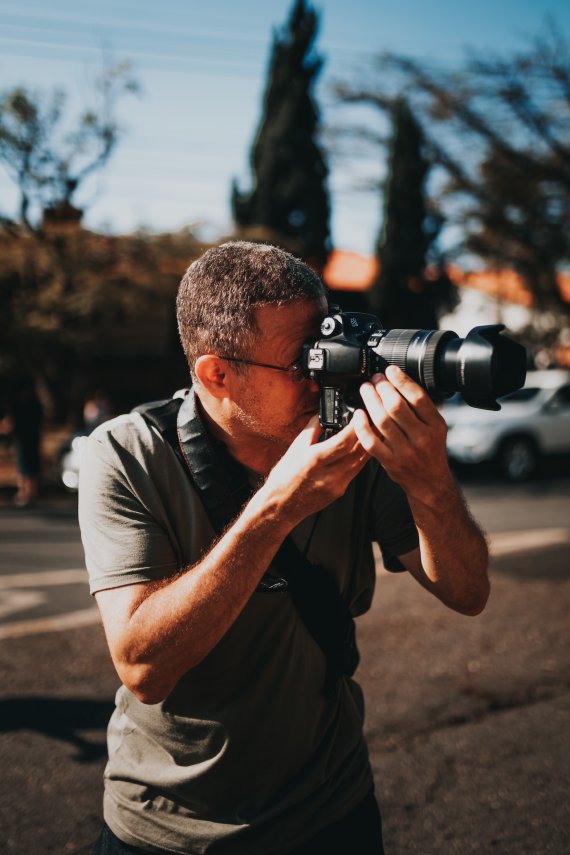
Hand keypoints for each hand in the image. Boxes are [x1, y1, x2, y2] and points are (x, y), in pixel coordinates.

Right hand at [262, 415, 367, 524]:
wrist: (281, 506)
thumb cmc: (284, 477)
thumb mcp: (294, 448)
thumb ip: (312, 430)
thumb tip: (324, 414)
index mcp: (314, 460)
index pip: (343, 442)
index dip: (355, 427)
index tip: (360, 415)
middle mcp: (327, 474)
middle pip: (357, 452)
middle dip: (367, 434)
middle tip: (371, 421)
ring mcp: (336, 485)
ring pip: (360, 462)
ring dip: (368, 446)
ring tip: (372, 432)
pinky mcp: (340, 491)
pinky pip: (355, 471)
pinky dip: (360, 458)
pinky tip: (362, 450)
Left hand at [353, 365, 449, 499]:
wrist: (429, 481)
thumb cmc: (431, 450)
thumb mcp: (436, 427)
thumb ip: (423, 408)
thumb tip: (402, 381)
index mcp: (435, 425)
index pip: (418, 398)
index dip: (402, 381)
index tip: (390, 370)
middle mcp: (421, 437)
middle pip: (397, 407)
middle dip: (382, 388)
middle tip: (375, 379)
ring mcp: (405, 451)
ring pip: (382, 421)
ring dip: (370, 401)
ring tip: (366, 390)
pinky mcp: (390, 461)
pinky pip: (371, 441)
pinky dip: (362, 426)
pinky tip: (358, 414)